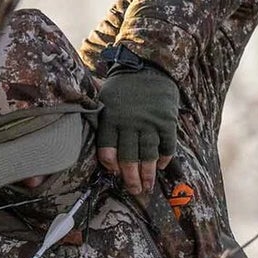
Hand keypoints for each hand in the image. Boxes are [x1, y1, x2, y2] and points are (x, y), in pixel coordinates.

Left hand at [96, 65, 178, 196]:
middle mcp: (130, 124)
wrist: (148, 65)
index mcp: (111, 120)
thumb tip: (91, 137)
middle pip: (129, 159)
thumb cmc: (123, 87)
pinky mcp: (166, 122)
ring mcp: (149, 123)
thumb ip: (98, 120)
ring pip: (148, 156)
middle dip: (132, 179)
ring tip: (148, 186)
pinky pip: (166, 146)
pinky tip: (161, 166)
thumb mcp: (104, 98)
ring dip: (148, 174)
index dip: (111, 166)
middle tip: (135, 191)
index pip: (107, 152)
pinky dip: (164, 158)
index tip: (115, 173)